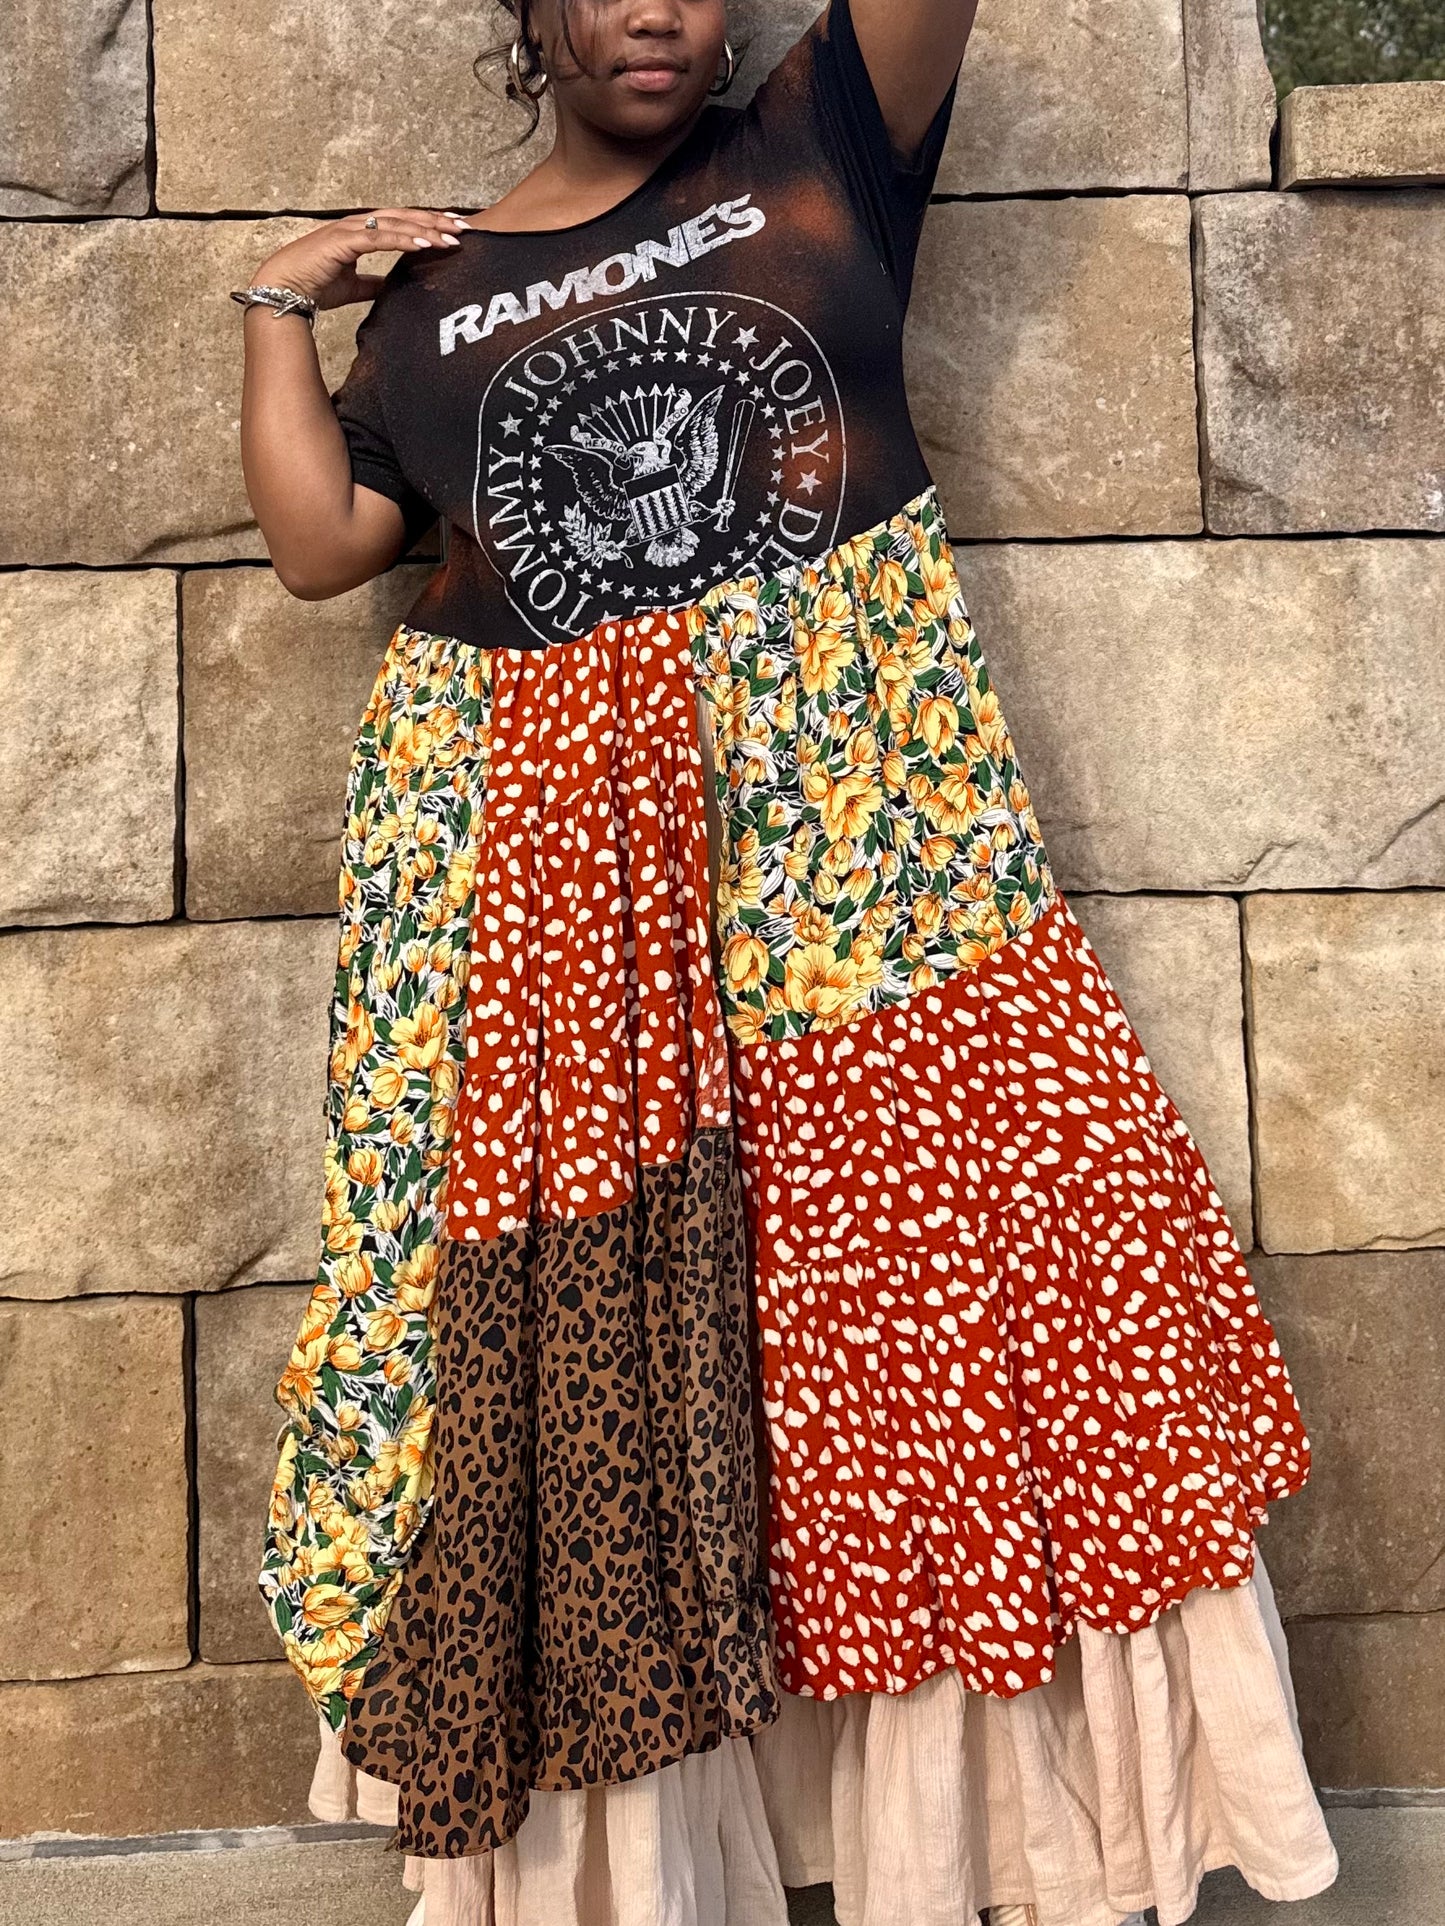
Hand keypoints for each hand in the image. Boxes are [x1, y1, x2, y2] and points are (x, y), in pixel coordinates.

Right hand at [249, 208, 471, 309]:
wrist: (282, 289)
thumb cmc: (312, 285)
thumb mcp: (353, 286)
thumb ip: (373, 282)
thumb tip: (391, 286)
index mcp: (360, 233)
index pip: (401, 224)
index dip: (427, 225)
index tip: (453, 230)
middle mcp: (357, 225)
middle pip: (404, 218)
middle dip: (435, 221)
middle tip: (465, 227)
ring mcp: (350, 229)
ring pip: (396, 224)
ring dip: (425, 229)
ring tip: (452, 237)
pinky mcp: (343, 241)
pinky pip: (379, 238)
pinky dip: (403, 240)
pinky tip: (424, 244)